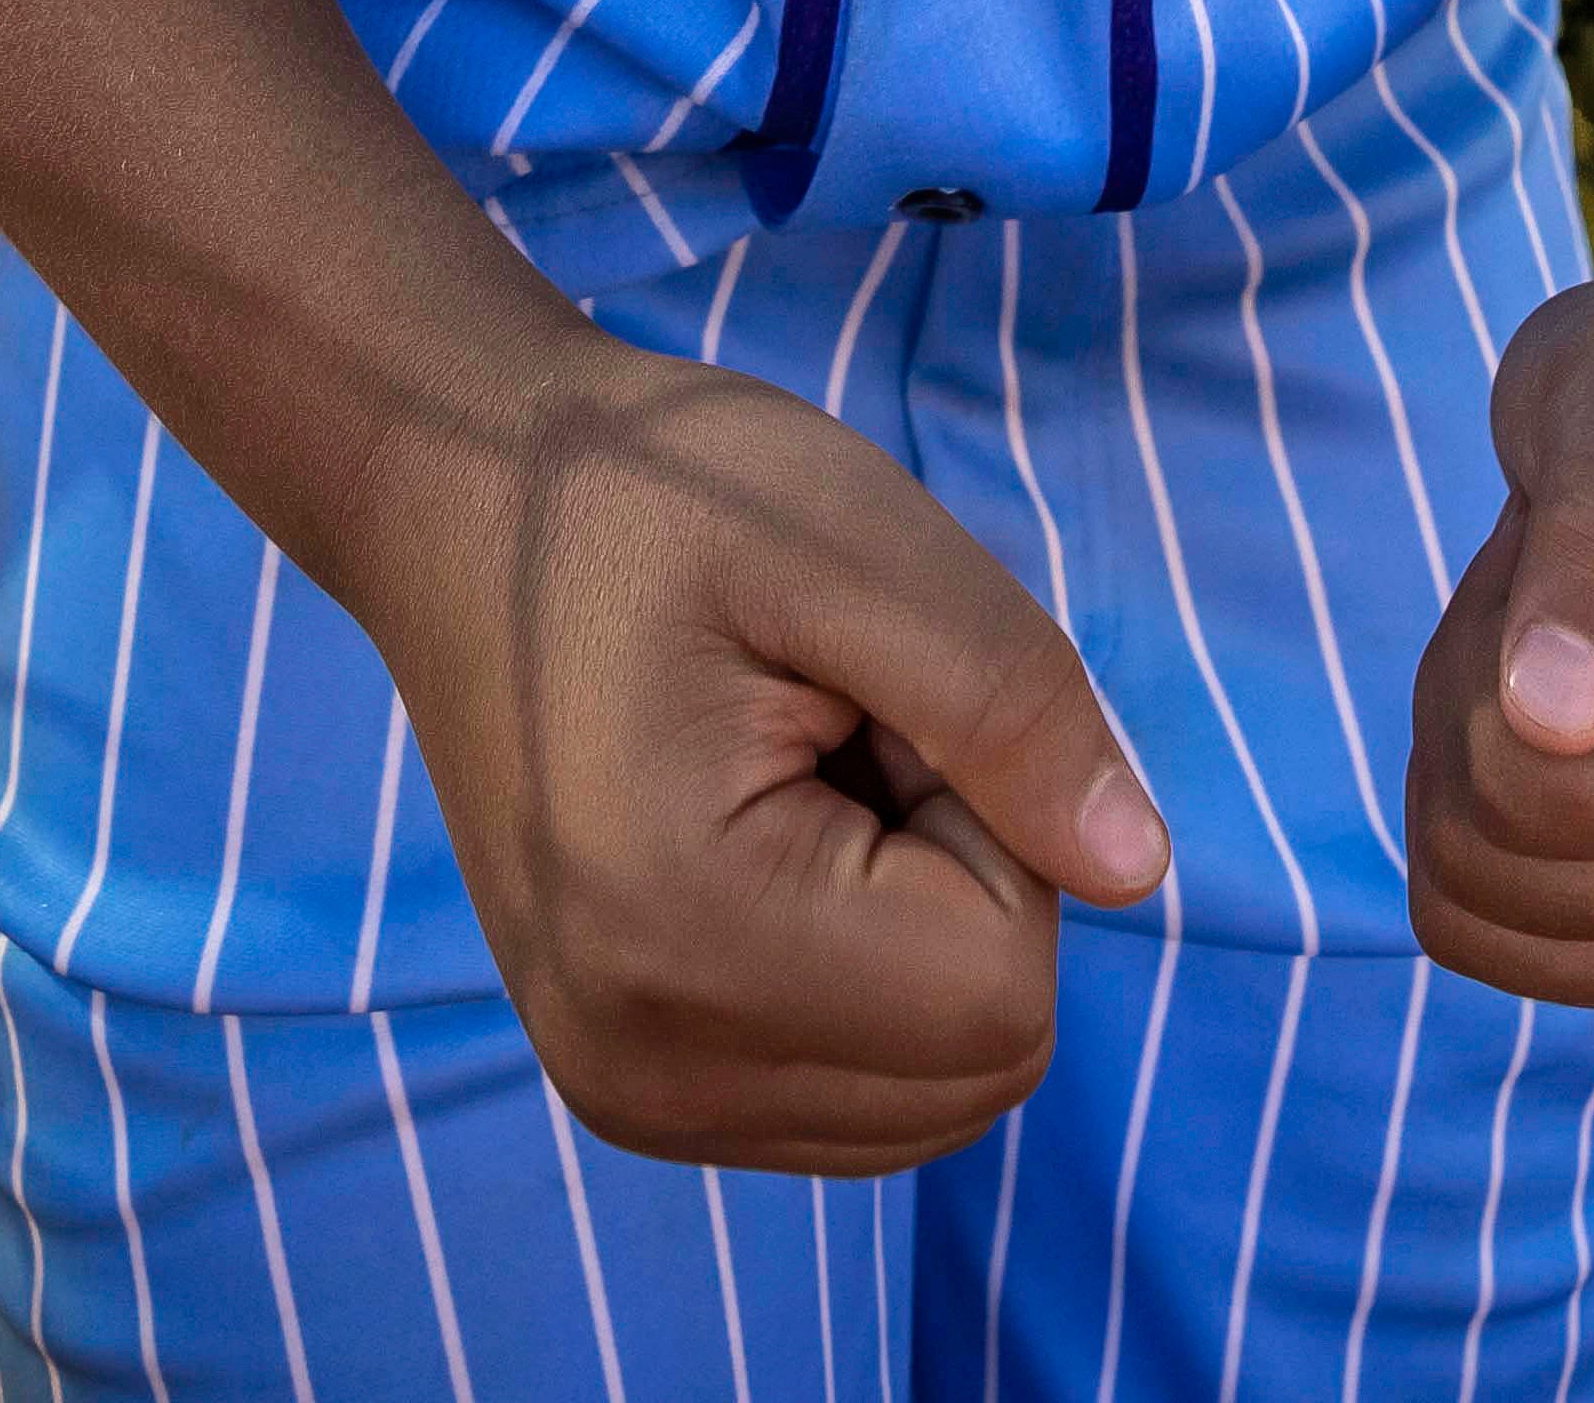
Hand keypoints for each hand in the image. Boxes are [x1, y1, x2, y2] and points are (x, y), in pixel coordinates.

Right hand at [360, 342, 1165, 1171]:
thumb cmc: (654, 496)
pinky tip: (767, 845)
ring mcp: (633, 1098)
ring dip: (922, 932)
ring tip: (793, 782)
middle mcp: (645, 1067)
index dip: (991, 820)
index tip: (864, 703)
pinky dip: (870, 976)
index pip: (1005, 983)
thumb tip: (1136, 874)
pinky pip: (867, 1096)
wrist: (457, 510)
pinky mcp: (638, 1093)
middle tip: (831, 735)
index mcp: (687, 934)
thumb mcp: (857, 538)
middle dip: (966, 882)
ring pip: (940, 1092)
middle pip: (984, 1058)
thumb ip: (1013, 707)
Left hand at [1404, 274, 1593, 1007]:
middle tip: (1548, 601)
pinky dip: (1475, 835)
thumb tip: (1553, 722)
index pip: (1523, 791)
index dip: (1478, 666)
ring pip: (1469, 908)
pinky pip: (1487, 944)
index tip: (1553, 559)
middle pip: (1486, 859)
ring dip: (1462, 767)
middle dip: (1464, 712)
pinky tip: (1547, 739)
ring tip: (1550, 658)